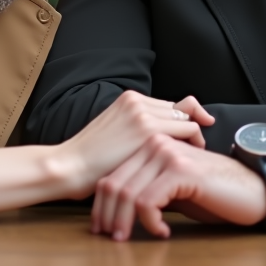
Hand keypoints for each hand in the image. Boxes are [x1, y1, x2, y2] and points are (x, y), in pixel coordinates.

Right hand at [59, 91, 213, 197]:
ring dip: (194, 137)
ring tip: (193, 158)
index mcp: (129, 100)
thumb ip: (136, 130)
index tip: (192, 136)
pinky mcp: (149, 129)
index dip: (183, 120)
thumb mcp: (115, 134)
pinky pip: (189, 130)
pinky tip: (190, 161)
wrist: (70, 166)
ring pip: (188, 119)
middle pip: (182, 109)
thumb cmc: (90, 161)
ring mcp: (144, 113)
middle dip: (191, 129)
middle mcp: (137, 101)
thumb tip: (160, 140)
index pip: (170, 106)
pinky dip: (196, 143)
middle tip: (195, 150)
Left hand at [91, 137, 265, 239]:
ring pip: (128, 192)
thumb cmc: (214, 192)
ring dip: (124, 221)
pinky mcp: (181, 170)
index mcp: (151, 144)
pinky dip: (149, 221)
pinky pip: (148, 201)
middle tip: (110, 237)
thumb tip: (119, 209)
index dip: (102, 203)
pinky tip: (162, 232)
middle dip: (107, 215)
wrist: (253, 190)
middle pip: (115, 182)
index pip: (112, 173)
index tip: (101, 226)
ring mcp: (168, 154)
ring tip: (128, 238)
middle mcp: (156, 143)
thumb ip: (148, 188)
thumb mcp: (174, 188)